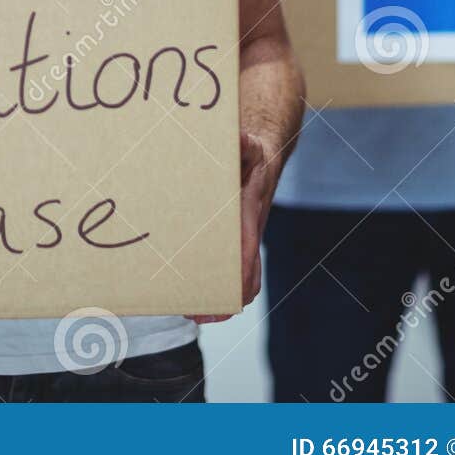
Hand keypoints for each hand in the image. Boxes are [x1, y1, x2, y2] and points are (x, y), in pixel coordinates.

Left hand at [192, 129, 279, 323]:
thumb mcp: (248, 144)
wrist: (262, 157)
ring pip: (237, 276)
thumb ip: (243, 142)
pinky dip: (216, 283)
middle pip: (245, 274)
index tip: (231, 291)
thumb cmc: (250, 152)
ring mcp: (240, 238)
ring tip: (192, 313)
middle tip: (199, 315)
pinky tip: (192, 294)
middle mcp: (247, 230)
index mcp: (250, 211)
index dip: (241, 270)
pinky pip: (227, 266)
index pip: (249, 246)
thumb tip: (240, 140)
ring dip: (220, 297)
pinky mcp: (230, 238)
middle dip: (226, 296)